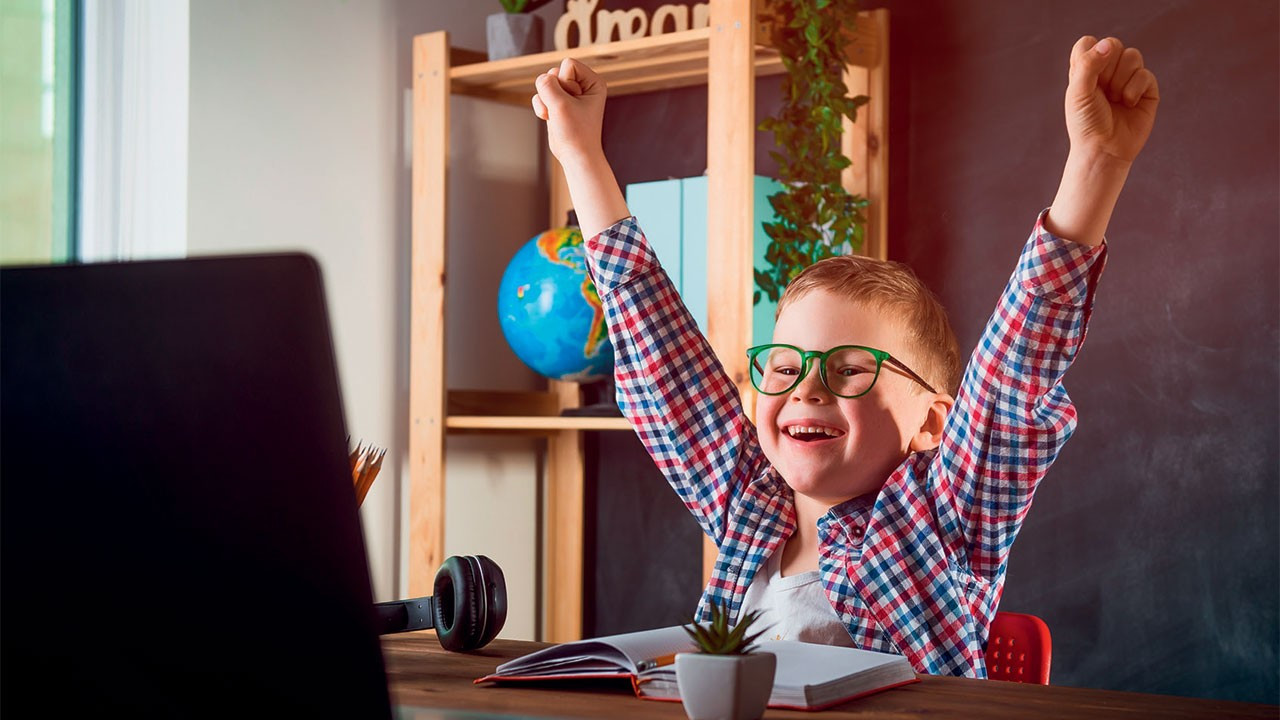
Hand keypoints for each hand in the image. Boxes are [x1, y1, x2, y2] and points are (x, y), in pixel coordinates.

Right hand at [532, 58, 607, 168]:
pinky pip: (540, 95)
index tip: (574, 102)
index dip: (565, 83)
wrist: (575, 156)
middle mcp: (582, 85)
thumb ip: (547, 84)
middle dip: (554, 92)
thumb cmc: (575, 132)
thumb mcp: (560, 104)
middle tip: (565, 110)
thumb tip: (541, 79)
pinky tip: (551, 119)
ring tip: (558, 116)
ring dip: (546, 101)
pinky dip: (541, 108)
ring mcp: (568, 94)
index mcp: (593, 82)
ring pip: (545, 83)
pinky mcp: (557, 103)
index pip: (568, 64)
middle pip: (554, 71)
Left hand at [1064, 36, 1159, 164]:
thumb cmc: (1086, 124)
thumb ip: (1088, 65)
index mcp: (1086, 70)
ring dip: (1121, 79)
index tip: (1086, 76)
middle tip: (1101, 92)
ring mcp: (1128, 79)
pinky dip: (1134, 89)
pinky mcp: (1146, 90)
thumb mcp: (1079, 93)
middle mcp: (1107, 72)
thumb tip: (1108, 44)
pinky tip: (1127, 104)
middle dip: (1106, 69)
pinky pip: (1146, 74)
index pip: (1089, 43)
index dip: (1090, 54)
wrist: (1104, 150)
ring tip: (1115, 99)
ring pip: (1132, 55)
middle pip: (1113, 45)